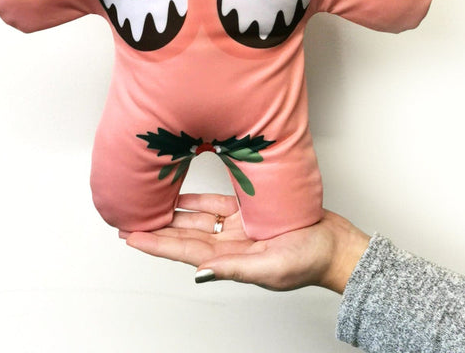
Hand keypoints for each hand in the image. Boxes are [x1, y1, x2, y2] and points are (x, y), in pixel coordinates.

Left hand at [122, 193, 370, 292]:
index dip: (156, 243)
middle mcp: (229, 244)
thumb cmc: (311, 260)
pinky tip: (179, 195)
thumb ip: (236, 268)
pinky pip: (217, 204)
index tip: (131, 236)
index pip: (184, 250)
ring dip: (172, 213)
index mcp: (230, 259)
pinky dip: (197, 200)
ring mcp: (238, 227)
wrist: (336, 244)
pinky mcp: (250, 211)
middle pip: (184, 234)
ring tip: (147, 204)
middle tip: (128, 217)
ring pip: (196, 218)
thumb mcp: (272, 268)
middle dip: (156, 227)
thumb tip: (203, 270)